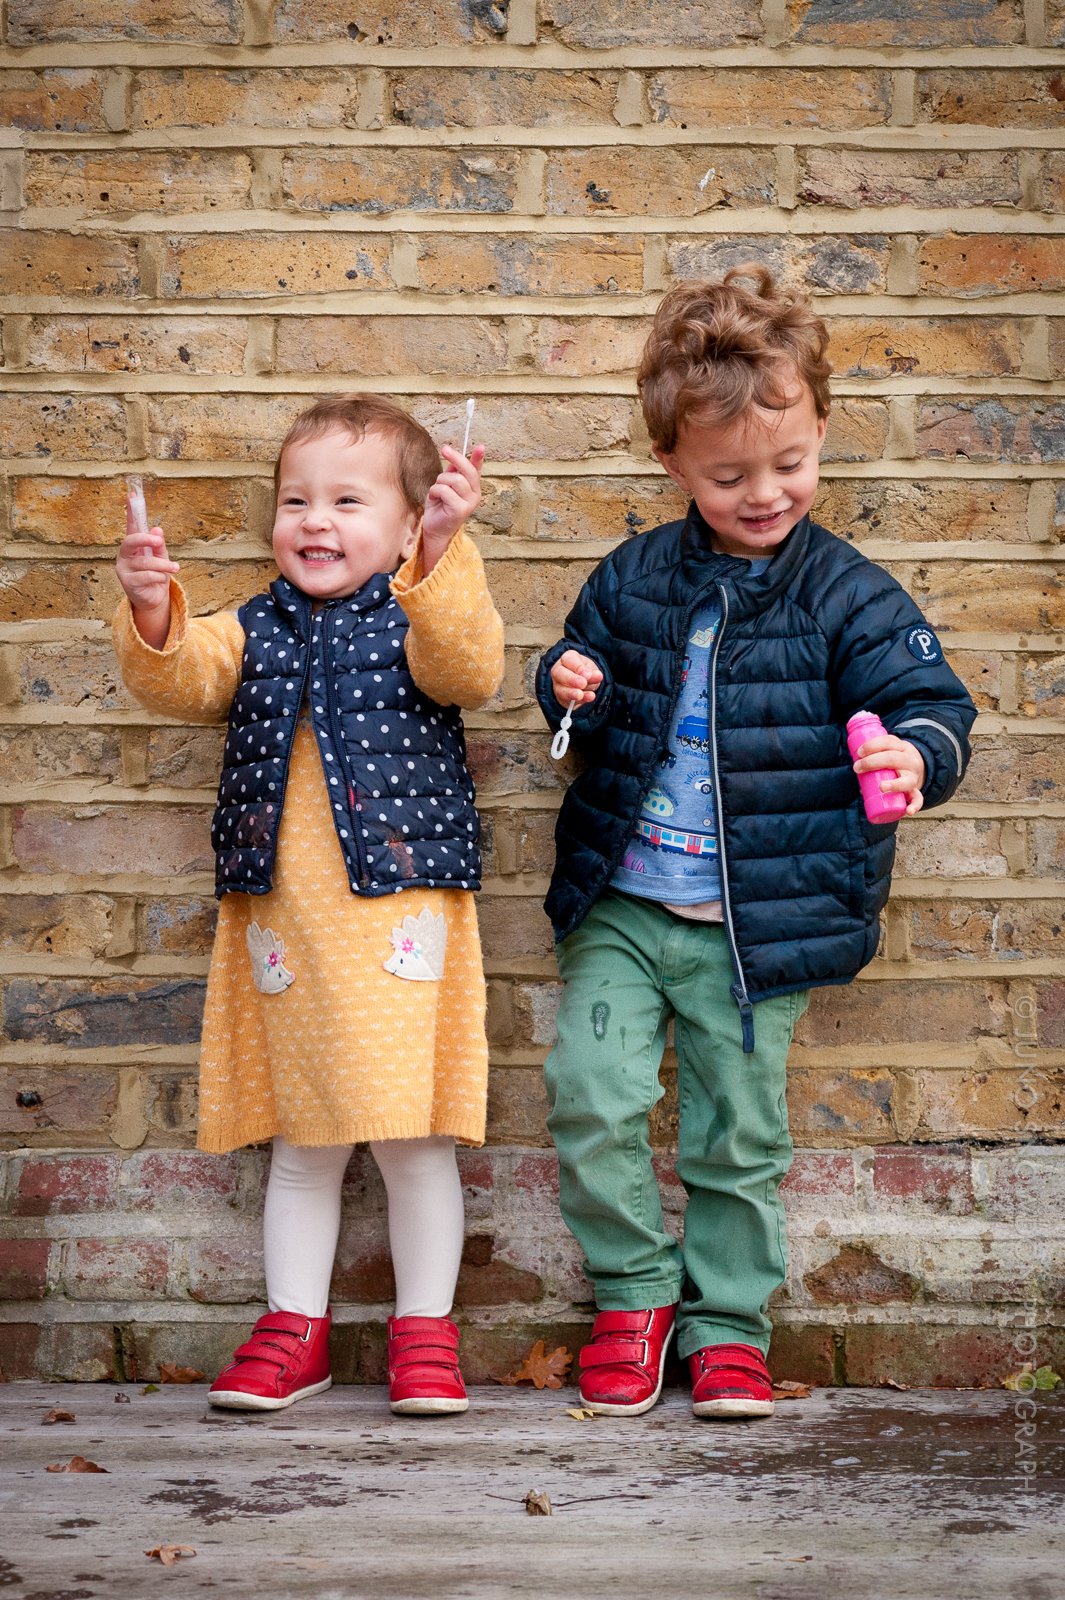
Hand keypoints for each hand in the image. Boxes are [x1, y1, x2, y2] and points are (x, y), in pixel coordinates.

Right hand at [116, 498, 178, 648]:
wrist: (153, 599)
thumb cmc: (156, 574)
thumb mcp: (161, 557)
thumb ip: (159, 545)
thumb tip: (157, 530)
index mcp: (134, 545)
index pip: (131, 525)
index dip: (131, 510)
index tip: (132, 495)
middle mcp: (125, 554)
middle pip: (131, 540)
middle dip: (145, 539)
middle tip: (159, 540)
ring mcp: (124, 568)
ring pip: (145, 562)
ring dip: (163, 565)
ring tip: (175, 568)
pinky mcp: (127, 583)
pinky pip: (146, 576)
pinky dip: (158, 577)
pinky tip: (161, 579)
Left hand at [421, 443, 484, 572]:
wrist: (435, 530)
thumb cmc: (439, 507)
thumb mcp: (446, 486)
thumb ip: (452, 473)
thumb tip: (453, 456)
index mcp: (472, 487)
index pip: (477, 470)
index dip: (478, 458)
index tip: (480, 446)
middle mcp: (474, 495)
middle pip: (467, 470)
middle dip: (455, 458)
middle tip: (444, 449)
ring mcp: (469, 503)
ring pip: (454, 479)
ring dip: (439, 482)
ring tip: (435, 491)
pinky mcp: (460, 510)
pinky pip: (445, 491)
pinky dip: (435, 492)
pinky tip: (434, 498)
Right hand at [550, 649, 602, 709]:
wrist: (584, 683)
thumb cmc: (585, 671)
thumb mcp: (591, 668)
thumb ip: (592, 673)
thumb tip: (597, 676)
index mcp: (566, 659)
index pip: (568, 659)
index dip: (578, 667)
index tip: (588, 674)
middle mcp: (559, 671)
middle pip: (559, 673)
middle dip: (572, 679)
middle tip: (583, 683)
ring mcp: (558, 686)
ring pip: (561, 689)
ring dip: (572, 693)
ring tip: (581, 695)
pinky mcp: (562, 698)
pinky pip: (567, 700)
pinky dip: (579, 700)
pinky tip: (587, 698)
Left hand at [853, 734, 925, 816]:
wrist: (916, 769)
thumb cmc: (894, 761)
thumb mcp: (888, 752)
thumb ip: (873, 757)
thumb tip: (855, 768)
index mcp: (902, 748)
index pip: (889, 742)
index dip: (872, 746)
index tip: (859, 753)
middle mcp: (910, 761)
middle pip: (893, 758)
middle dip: (873, 762)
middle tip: (857, 767)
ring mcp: (914, 777)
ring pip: (907, 780)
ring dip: (894, 784)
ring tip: (882, 787)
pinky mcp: (915, 791)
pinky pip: (918, 799)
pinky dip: (914, 805)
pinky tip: (908, 811)